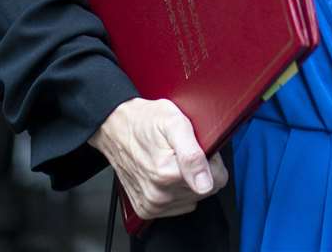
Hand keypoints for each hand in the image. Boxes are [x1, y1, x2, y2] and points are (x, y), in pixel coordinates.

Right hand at [89, 98, 228, 220]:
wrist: (114, 127)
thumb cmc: (143, 121)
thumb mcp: (174, 123)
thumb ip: (193, 154)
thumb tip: (205, 184)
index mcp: (168, 173)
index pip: (217, 180)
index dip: (212, 161)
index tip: (199, 149)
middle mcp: (159, 194)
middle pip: (205, 190)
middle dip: (199, 170)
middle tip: (182, 151)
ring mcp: (152, 203)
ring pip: (191, 198)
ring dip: (186, 181)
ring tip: (171, 160)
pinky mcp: (146, 209)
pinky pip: (177, 206)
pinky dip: (174, 192)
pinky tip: (164, 174)